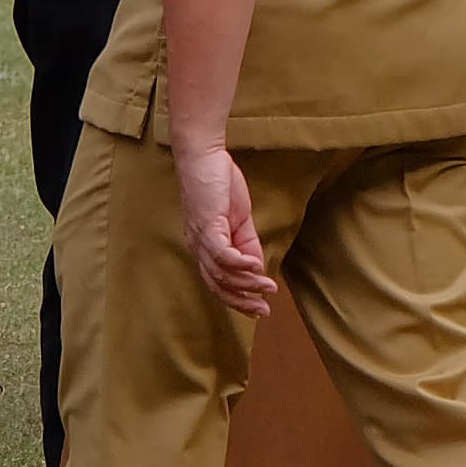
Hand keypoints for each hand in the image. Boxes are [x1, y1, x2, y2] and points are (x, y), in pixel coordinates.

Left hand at [175, 143, 275, 317]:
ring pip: (221, 273)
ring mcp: (201, 236)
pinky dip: (240, 264)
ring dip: (247, 283)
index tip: (259, 310)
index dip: (238, 300)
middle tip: (263, 311)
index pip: (218, 283)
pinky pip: (222, 253)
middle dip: (241, 301)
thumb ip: (246, 243)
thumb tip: (257, 268)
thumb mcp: (238, 219)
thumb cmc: (219, 183)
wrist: (204, 155)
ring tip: (267, 287)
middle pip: (217, 285)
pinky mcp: (207, 224)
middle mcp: (198, 247)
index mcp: (204, 247)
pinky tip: (256, 268)